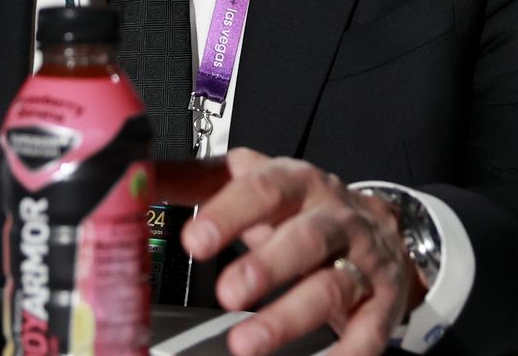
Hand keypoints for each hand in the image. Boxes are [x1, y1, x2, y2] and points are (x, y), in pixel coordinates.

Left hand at [166, 148, 419, 355]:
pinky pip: (368, 332)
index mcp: (297, 183)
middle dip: (267, 266)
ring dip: (289, 317)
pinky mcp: (381, 301)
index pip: (265, 190)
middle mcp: (334, 218)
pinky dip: (345, 354)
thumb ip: (198, 182)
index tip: (194, 240)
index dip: (230, 213)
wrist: (382, 227)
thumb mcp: (256, 181)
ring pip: (332, 286)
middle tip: (226, 292)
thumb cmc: (303, 208)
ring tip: (246, 343)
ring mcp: (363, 260)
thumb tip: (135, 179)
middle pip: (306, 238)